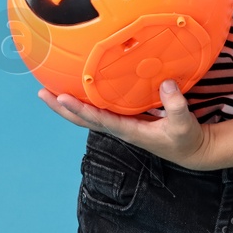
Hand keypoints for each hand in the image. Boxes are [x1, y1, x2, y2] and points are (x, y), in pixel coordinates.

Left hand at [38, 79, 214, 170]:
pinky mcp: (126, 118)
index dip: (80, 109)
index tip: (62, 98)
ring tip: (49, 90)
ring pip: (88, 115)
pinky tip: (79, 89)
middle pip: (83, 119)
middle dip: (62, 108)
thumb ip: (176, 105)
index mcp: (129, 131)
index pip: (99, 119)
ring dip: (68, 105)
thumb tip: (166, 82)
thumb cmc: (186, 139)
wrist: (191, 150)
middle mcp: (119, 128)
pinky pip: (100, 109)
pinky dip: (85, 101)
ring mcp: (121, 124)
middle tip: (42, 93)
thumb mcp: (184, 124)